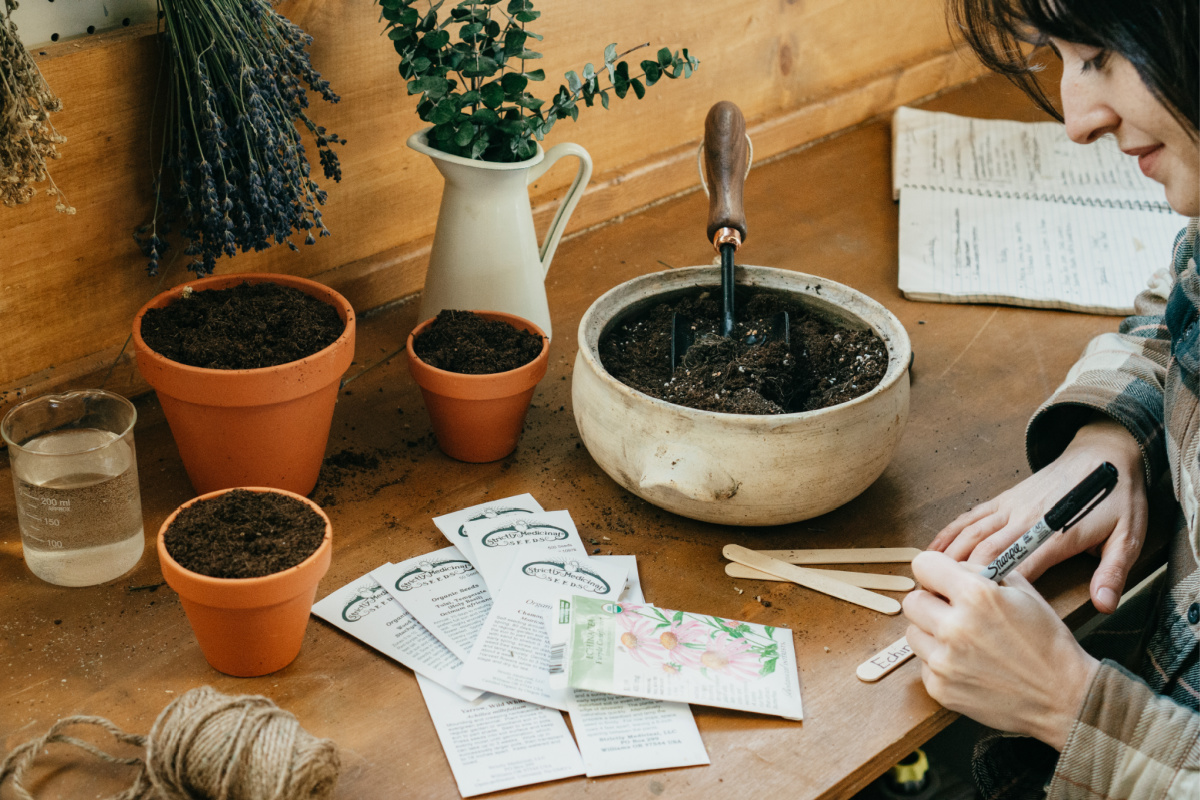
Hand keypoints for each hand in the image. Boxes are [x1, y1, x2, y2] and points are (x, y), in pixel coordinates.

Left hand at [904, 552, 1098, 749]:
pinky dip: (940, 662)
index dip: (935, 571)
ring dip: (932, 633)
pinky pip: (924, 664)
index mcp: (975, 595)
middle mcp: (953, 628)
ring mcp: (944, 662)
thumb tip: (950, 567)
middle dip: (931, 602)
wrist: (1063, 696)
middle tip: (954, 612)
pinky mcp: (940, 689)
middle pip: (912, 601)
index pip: (923, 565)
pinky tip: (968, 666)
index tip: (943, 581)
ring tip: (963, 641)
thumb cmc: (1046, 641)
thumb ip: (980, 572)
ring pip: (913, 633)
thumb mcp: (1022, 591)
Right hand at [928, 418, 1146, 612]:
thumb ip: (1112, 572)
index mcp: (1056, 535)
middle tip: (941, 607)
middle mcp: (1026, 520)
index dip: (996, 593)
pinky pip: (969, 517)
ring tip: (928, 584)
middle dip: (960, 581)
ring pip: (970, 534)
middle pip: (984, 553)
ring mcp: (1010, 507)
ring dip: (948, 559)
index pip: (1019, 569)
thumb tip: (1103, 605)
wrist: (1104, 452)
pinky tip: (933, 549)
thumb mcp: (1128, 537)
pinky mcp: (1003, 499)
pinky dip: (949, 533)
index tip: (976, 615)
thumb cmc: (1117, 497)